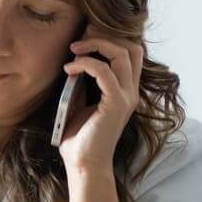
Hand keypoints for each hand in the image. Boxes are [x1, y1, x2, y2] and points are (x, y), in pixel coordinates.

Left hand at [57, 24, 142, 174]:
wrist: (84, 165)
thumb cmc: (80, 139)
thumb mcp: (80, 104)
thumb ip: (83, 83)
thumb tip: (74, 61)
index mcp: (124, 91)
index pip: (131, 53)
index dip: (111, 39)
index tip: (85, 37)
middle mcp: (130, 91)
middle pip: (132, 47)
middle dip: (107, 35)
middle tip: (82, 36)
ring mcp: (126, 97)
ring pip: (122, 53)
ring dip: (95, 45)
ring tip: (73, 50)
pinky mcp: (116, 103)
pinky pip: (104, 71)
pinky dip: (85, 64)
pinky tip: (69, 69)